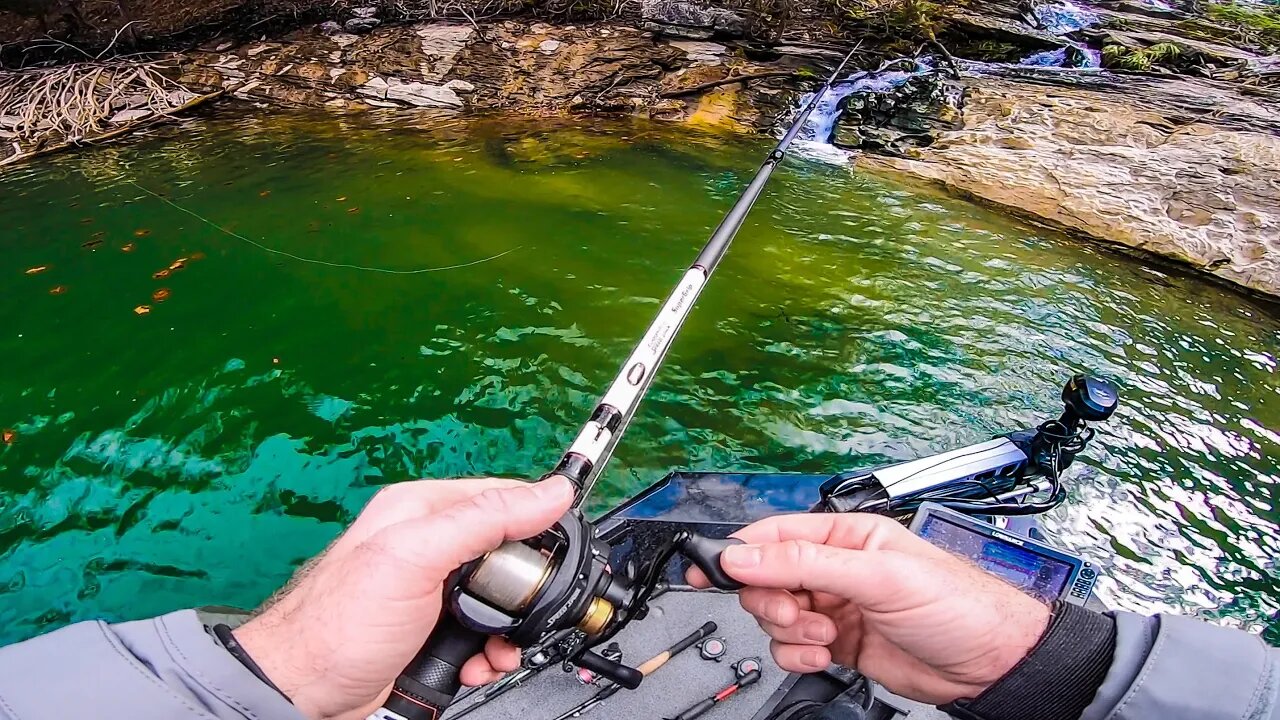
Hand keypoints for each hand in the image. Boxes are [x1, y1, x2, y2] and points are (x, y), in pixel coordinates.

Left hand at [234, 477, 573, 719]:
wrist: (302, 693)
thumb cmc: (336, 624)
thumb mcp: (416, 556)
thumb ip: (483, 519)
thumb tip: (549, 493)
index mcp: (423, 509)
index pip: (503, 498)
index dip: (536, 526)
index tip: (556, 557)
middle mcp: (428, 545)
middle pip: (507, 555)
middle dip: (520, 593)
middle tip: (517, 615)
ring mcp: (431, 590)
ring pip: (497, 602)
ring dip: (505, 632)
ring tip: (494, 650)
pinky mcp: (432, 630)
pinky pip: (480, 636)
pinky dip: (486, 654)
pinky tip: (474, 664)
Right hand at [690, 513, 1049, 704]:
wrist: (990, 662)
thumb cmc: (957, 604)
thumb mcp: (878, 575)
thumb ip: (807, 562)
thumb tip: (748, 556)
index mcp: (844, 535)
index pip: (774, 536)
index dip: (739, 553)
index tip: (708, 571)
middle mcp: (836, 567)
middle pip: (768, 578)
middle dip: (772, 599)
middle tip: (796, 612)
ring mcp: (835, 606)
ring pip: (777, 616)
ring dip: (792, 631)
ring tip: (825, 635)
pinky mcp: (838, 641)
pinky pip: (794, 645)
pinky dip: (799, 654)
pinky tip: (825, 653)